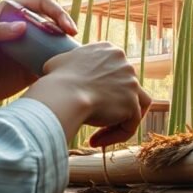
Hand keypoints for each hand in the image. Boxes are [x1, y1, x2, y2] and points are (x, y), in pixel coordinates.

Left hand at [0, 0, 77, 123]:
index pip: (42, 4)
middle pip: (54, 20)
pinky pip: (52, 61)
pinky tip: (67, 67)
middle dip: (66, 25)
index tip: (63, 25)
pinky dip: (61, 62)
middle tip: (72, 35)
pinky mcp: (34, 65)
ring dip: (66, 43)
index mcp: (13, 12)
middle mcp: (26, 26)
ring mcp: (32, 46)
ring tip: (74, 52)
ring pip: (56, 40)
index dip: (56, 11)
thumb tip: (23, 26)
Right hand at [24, 42, 151, 146]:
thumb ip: (68, 64)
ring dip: (121, 119)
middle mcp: (125, 64)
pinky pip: (130, 124)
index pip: (114, 71)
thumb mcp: (59, 62)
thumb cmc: (57, 79)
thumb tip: (62, 70)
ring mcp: (131, 83)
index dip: (103, 88)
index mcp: (110, 51)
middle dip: (111, 105)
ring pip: (136, 105)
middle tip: (91, 119)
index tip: (87, 101)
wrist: (64, 94)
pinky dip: (116, 135)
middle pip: (125, 88)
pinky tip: (95, 142)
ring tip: (103, 134)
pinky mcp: (132, 103)